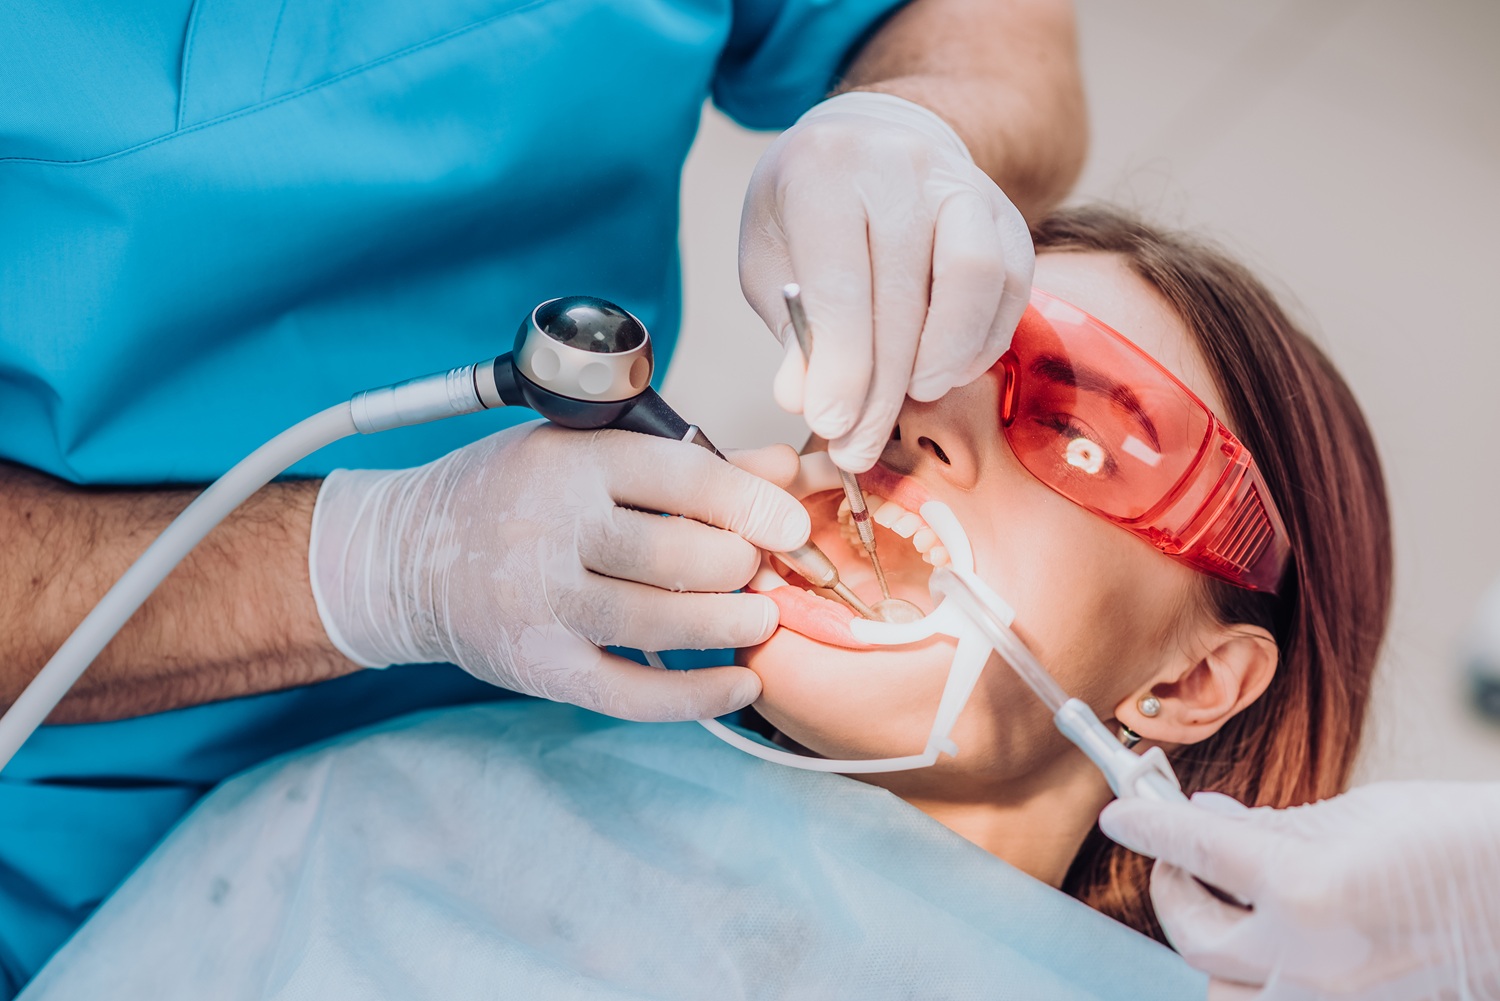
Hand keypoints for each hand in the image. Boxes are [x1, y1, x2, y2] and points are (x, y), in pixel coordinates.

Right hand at [308, 423, 809, 721]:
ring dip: (729, 626)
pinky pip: (632, 693)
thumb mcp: (586, 454)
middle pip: (678, 557)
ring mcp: (540, 604)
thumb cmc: (509, 495)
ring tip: (758, 618)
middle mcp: (549, 530)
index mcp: (568, 463)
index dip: (751, 503)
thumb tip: (782, 470)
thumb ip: (688, 462)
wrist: (405, 558)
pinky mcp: (538, 665)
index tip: (789, 523)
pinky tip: (740, 684)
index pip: (682, 478)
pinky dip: (696, 696)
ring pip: (662, 624)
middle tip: (760, 571)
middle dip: (739, 568)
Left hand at [739, 91, 1033, 470]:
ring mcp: (961, 183)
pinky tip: (946, 369)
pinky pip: (1009, 282)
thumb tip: (802, 398)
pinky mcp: (1004, 210)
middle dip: (882, 389)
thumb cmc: (808, 212)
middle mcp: (899, 166)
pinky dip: (982, 340)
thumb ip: (791, 329)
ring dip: (944, 355)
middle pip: (904, 295)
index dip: (841, 368)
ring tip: (912, 396)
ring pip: (973, 276)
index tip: (831, 427)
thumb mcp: (770, 261)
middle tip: (861, 447)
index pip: (841, 285)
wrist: (870, 138)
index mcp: (825, 171)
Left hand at [1099, 783, 1499, 999]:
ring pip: (1223, 989)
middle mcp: (1310, 957)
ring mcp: (1335, 1000)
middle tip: (1176, 851)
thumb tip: (1207, 816)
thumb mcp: (1357, 814)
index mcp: (1306, 890)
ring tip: (1219, 897)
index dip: (1148, 823)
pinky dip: (1255, 973)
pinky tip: (1267, 930)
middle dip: (1171, 885)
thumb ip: (1270, 824)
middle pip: (1193, 934)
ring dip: (1207, 942)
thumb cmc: (1459, 842)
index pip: (1196, 848)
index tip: (1121, 811)